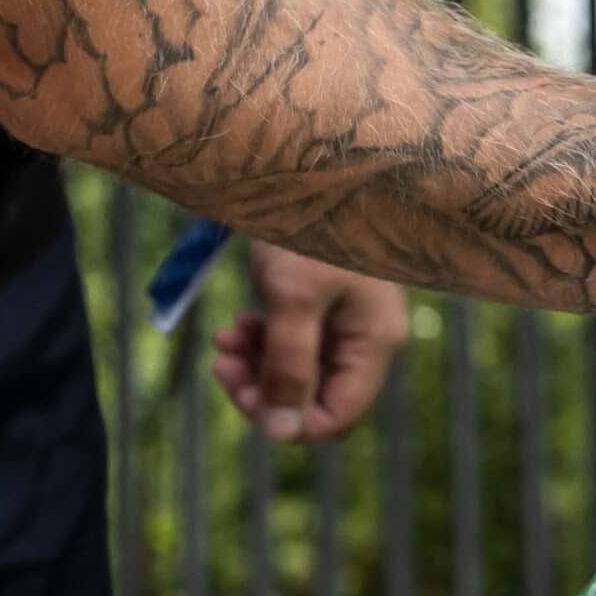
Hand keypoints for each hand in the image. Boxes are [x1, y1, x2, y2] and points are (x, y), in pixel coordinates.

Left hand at [216, 244, 409, 442]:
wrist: (310, 164)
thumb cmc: (308, 229)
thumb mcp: (293, 300)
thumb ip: (288, 368)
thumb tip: (281, 431)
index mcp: (374, 343)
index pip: (336, 417)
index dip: (286, 418)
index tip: (244, 394)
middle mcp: (366, 339)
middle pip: (313, 397)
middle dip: (263, 388)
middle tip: (222, 365)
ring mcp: (346, 321)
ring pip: (297, 373)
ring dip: (256, 365)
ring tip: (225, 338)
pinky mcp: (324, 304)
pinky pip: (292, 345)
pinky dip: (261, 341)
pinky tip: (237, 323)